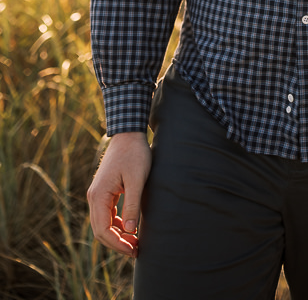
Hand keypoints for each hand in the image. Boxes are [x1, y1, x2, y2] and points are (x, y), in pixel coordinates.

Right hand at [87, 131, 151, 257]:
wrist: (128, 133)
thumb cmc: (135, 154)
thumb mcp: (136, 179)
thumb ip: (132, 205)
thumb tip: (130, 231)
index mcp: (98, 196)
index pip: (102, 230)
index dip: (117, 244)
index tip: (133, 250)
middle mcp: (94, 197)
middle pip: (100, 230)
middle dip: (117, 243)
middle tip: (136, 251)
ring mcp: (97, 195)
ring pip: (102, 224)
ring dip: (116, 236)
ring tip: (134, 243)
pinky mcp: (104, 192)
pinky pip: (106, 215)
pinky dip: (116, 225)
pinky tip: (129, 229)